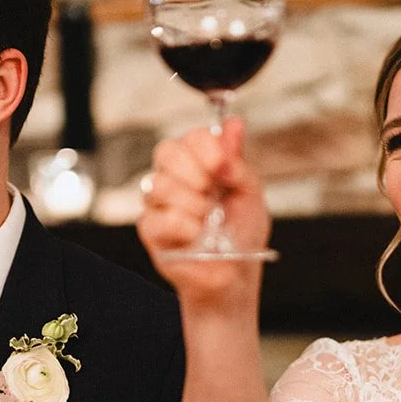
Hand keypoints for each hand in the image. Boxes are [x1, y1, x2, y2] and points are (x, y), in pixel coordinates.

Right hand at [136, 118, 270, 308]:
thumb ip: (238, 161)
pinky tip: (196, 235)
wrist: (235, 276)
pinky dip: (184, 226)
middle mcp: (175, 179)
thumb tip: (234, 125)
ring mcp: (159, 204)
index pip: (191, 137)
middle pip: (166, 151)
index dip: (207, 147)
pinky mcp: (150, 231)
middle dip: (195, 171)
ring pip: (158, 184)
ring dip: (192, 203)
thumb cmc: (241, 236)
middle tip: (212, 193)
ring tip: (207, 220)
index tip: (223, 167)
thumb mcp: (250, 194)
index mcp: (200, 165)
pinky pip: (157, 218)